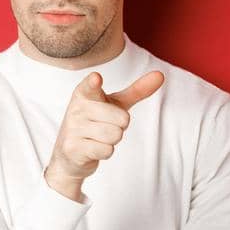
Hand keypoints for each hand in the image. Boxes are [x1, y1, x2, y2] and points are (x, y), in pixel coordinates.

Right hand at [44, 70, 163, 197]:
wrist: (69, 154)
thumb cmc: (96, 122)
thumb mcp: (115, 104)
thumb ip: (137, 90)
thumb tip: (160, 74)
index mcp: (84, 93)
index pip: (90, 87)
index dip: (94, 83)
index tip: (96, 78)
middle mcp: (76, 109)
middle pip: (122, 119)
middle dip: (120, 126)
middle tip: (105, 126)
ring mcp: (72, 129)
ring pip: (115, 135)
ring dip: (113, 140)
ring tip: (99, 138)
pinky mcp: (73, 148)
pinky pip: (107, 150)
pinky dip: (105, 152)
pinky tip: (93, 148)